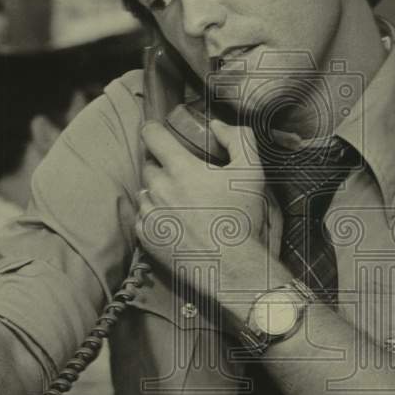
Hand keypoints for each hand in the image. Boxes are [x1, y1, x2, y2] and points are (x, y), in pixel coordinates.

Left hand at [137, 118, 281, 274]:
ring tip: (182, 202)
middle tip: (184, 176)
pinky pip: (143, 217)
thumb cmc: (242, 218)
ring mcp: (151, 214)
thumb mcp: (252, 171)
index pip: (152, 136)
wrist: (233, 268)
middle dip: (162, 166)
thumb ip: (238, 138)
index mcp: (181, 169)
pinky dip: (154, 215)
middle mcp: (159, 189)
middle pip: (149, 165)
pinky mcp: (147, 237)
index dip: (153, 129)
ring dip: (158, 192)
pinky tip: (175, 221)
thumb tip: (216, 125)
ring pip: (145, 191)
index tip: (156, 130)